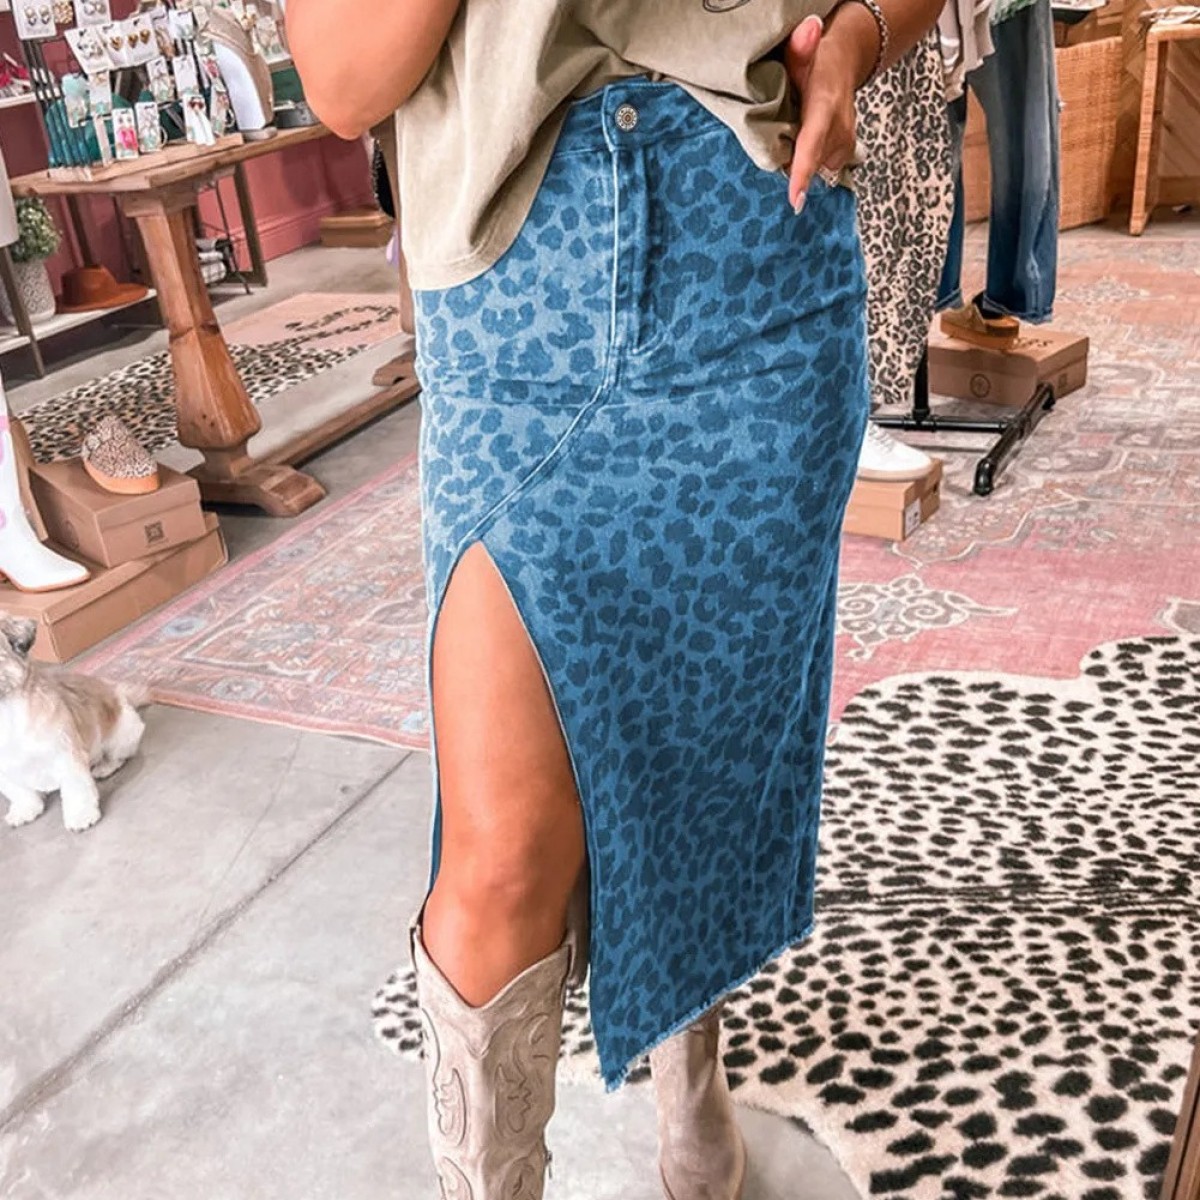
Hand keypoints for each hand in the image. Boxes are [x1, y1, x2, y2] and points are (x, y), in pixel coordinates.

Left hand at [785, 9, 877, 211]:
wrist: (845, 62)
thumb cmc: (817, 61)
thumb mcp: (804, 51)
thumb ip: (802, 47)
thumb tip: (809, 29)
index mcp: (826, 107)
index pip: (812, 144)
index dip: (803, 173)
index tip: (795, 201)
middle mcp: (840, 130)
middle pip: (809, 163)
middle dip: (791, 162)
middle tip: (780, 137)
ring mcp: (844, 144)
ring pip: (814, 167)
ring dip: (799, 158)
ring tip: (794, 132)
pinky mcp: (844, 153)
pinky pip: (820, 167)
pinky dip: (808, 160)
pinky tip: (803, 142)